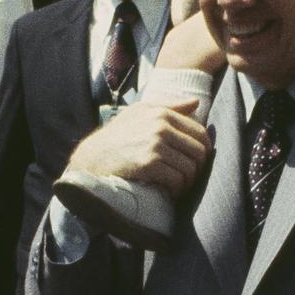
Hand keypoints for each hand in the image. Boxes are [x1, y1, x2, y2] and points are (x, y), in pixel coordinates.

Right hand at [64, 97, 211, 193]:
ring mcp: (154, 145)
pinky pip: (177, 179)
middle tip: (186, 178)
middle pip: (199, 152)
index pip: (200, 133)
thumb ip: (169, 106)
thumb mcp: (139, 113)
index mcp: (162, 113)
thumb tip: (197, 102)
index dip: (202, 151)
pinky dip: (176, 190)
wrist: (92, 158)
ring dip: (186, 182)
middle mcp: (160, 126)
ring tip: (177, 186)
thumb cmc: (118, 136)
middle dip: (196, 168)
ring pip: (190, 168)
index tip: (193, 163)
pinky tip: (168, 192)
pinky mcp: (148, 163)